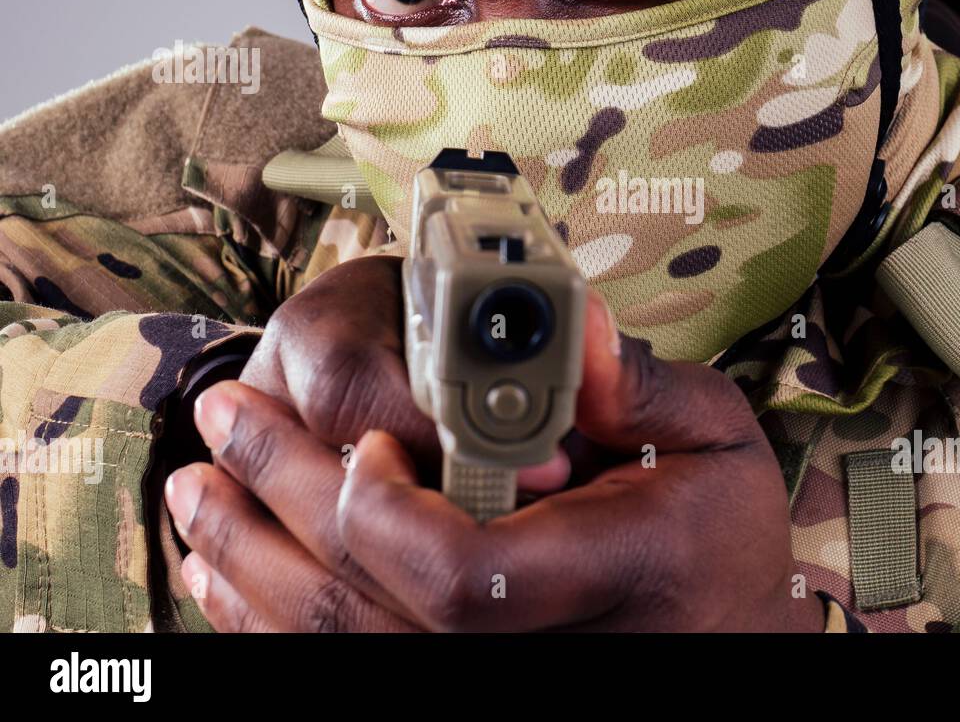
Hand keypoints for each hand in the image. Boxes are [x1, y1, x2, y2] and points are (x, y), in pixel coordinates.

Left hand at [165, 292, 823, 631]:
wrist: (719, 633)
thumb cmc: (718, 539)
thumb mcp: (716, 438)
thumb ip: (640, 383)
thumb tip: (572, 326)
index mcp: (601, 575)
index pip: (458, 574)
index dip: (388, 511)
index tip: (367, 445)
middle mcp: (531, 645)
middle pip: (366, 602)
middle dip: (276, 500)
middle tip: (221, 420)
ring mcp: (483, 673)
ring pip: (334, 644)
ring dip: (248, 560)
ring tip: (196, 490)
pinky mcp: (454, 678)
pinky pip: (339, 667)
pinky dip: (267, 620)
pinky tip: (228, 572)